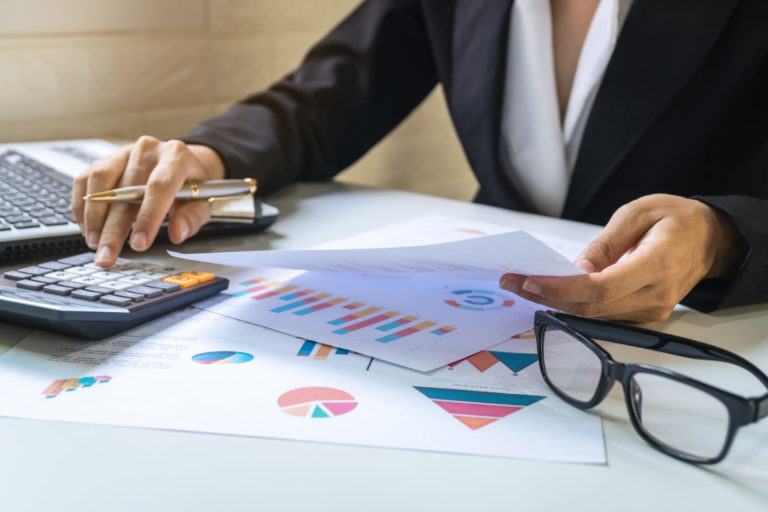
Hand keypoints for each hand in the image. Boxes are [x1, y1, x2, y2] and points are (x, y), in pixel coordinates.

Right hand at [71, 136, 225, 267]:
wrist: (182, 164)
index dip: (148, 217)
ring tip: (94, 244)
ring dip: (94, 218)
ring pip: (100, 182)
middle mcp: (148, 150)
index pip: (159, 186)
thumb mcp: (203, 202)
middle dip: (114, 228)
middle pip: (125, 189)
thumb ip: (192, 218)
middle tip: (107, 255)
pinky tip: (88, 229)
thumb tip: (177, 233)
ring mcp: (124, 152)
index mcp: (177, 156)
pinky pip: (85, 181)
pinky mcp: (106, 160)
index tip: (139, 244)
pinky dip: (83, 207)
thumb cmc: (192, 185)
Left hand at [499, 194, 747, 321]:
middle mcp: (657, 294)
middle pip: (592, 306)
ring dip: (554, 301)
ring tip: (521, 284)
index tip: (529, 280)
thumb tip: (574, 270)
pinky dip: (573, 304)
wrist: (710, 240)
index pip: (602, 288)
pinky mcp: (646, 315)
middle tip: (511, 282)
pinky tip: (549, 291)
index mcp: (659, 262)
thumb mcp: (638, 214)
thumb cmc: (675, 219)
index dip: (562, 288)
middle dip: (545, 296)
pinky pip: (603, 314)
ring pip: (594, 314)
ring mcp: (653, 309)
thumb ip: (605, 245)